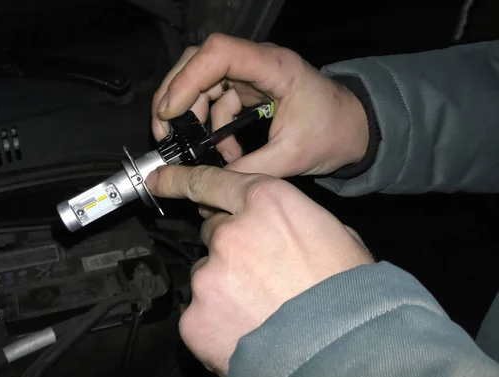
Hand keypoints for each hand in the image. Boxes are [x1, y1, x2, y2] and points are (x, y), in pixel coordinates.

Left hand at [146, 165, 373, 376]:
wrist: (344, 354)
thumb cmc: (349, 295)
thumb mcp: (335, 235)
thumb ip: (291, 219)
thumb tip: (277, 227)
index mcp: (266, 204)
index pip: (210, 181)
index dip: (180, 179)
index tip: (159, 179)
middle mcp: (230, 233)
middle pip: (214, 233)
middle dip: (232, 248)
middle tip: (263, 273)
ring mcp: (208, 275)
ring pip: (207, 274)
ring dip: (225, 286)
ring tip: (260, 308)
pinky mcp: (195, 316)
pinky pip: (199, 311)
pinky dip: (216, 320)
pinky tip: (245, 330)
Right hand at [151, 33, 368, 176]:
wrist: (353, 129)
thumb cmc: (333, 132)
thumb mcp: (291, 156)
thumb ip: (248, 169)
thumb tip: (211, 184)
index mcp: (274, 67)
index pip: (218, 53)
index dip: (187, 79)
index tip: (170, 112)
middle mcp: (258, 63)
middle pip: (199, 62)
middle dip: (175, 95)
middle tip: (163, 130)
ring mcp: (250, 75)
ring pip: (202, 82)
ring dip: (191, 116)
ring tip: (193, 149)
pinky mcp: (248, 91)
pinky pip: (216, 103)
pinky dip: (211, 128)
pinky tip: (223, 154)